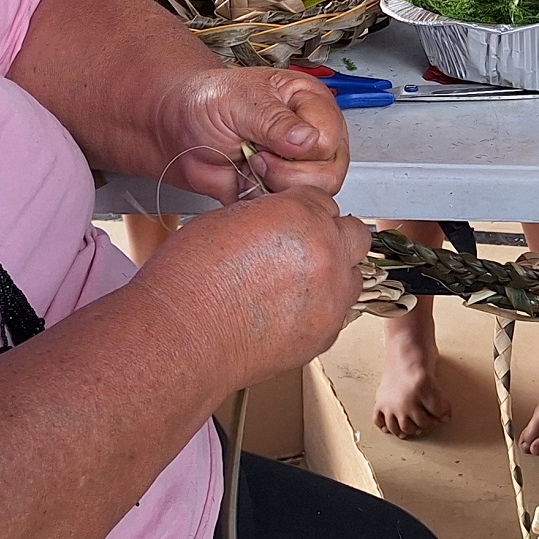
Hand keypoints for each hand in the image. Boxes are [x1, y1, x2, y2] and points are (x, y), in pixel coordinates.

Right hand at [135, 188, 370, 386]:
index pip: (325, 202)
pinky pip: (337, 315)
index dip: (307, 213)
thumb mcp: (227, 219)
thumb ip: (268, 216)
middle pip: (355, 235)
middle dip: (333, 239)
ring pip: (352, 277)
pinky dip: (320, 311)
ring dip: (333, 276)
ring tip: (295, 287)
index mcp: (301, 215)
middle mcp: (325, 252)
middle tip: (305, 251)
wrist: (183, 335)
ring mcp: (330, 296)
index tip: (295, 225)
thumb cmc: (191, 280)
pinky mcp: (325, 333)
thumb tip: (276, 223)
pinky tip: (286, 314)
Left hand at [159, 66, 349, 202]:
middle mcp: (310, 134)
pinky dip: (266, 203)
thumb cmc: (206, 102)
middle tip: (257, 157)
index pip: (329, 139)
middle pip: (329, 173)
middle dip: (288, 173)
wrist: (176, 129)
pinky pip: (289, 210)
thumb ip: (275, 121)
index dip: (301, 149)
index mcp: (309, 102)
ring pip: (313, 195)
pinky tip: (247, 182)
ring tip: (252, 166)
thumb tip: (308, 141)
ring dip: (276, 187)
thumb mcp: (239, 101)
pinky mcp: (280, 189)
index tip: (267, 142)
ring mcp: (298, 165)